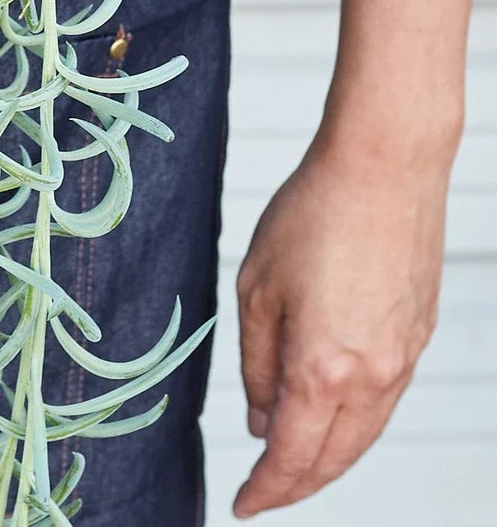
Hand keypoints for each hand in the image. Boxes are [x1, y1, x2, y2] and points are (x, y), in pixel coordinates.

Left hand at [231, 131, 449, 517]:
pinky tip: (331, 416)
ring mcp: (403, 358)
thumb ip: (257, 362)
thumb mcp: (257, 286)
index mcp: (324, 368)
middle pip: (335, 458)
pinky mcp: (417, 335)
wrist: (384, 167)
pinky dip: (355, 423)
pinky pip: (384, 401)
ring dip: (328, 458)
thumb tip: (262, 419)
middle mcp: (373, 376)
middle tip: (265, 495)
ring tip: (292, 464)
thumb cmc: (312, 214)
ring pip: (364, 435)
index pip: (294, 456)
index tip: (243, 507)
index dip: (267, 489)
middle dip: (298, 485)